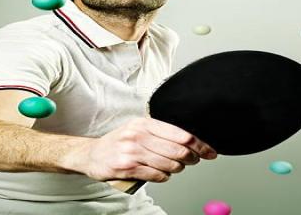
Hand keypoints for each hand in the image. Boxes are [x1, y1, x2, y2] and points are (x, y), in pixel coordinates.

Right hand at [78, 117, 217, 182]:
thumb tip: (190, 142)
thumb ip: (160, 134)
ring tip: (172, 168)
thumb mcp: (137, 129)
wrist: (90, 154)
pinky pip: (156, 176)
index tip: (210, 152)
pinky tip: (160, 174)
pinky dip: (163, 177)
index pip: (180, 134)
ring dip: (176, 170)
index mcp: (145, 123)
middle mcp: (138, 135)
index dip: (199, 145)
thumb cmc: (118, 142)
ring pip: (169, 165)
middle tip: (194, 161)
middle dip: (192, 159)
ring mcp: (132, 151)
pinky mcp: (127, 168)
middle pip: (178, 151)